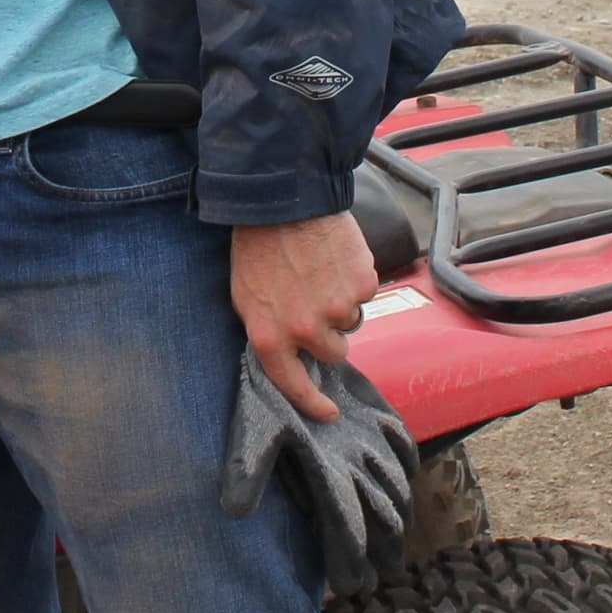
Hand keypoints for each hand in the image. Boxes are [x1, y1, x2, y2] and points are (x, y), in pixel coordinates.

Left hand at [232, 212, 379, 420]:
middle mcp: (305, 330)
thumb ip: (269, 334)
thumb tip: (291, 357)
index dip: (313, 404)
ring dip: (341, 305)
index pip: (293, 386)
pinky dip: (354, 280)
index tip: (329, 413)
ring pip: (351, 322)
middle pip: (333, 353)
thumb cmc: (258, 246)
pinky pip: (365, 294)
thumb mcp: (246, 298)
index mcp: (269, 337)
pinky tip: (334, 258)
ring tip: (320, 272)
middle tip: (314, 301)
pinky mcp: (361, 285)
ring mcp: (336, 308)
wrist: (283, 199)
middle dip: (329, 334)